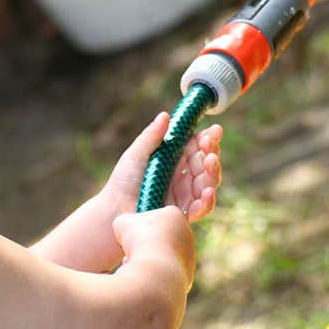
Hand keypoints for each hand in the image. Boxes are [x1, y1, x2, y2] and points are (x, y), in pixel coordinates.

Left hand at [102, 112, 222, 222]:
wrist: (114, 209)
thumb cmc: (123, 181)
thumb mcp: (136, 154)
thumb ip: (151, 136)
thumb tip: (165, 115)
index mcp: (175, 159)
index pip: (198, 146)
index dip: (208, 138)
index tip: (214, 130)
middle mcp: (184, 176)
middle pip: (206, 162)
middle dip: (212, 151)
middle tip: (208, 145)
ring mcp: (186, 194)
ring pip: (208, 182)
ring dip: (213, 171)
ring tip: (211, 161)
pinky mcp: (185, 214)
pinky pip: (203, 208)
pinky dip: (208, 200)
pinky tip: (207, 191)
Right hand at [112, 207, 195, 292]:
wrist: (155, 270)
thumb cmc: (140, 240)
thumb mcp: (123, 223)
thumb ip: (126, 222)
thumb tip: (124, 229)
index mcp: (176, 216)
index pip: (161, 215)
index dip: (145, 222)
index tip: (135, 228)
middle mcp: (187, 235)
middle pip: (162, 236)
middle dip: (146, 242)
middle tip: (133, 246)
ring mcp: (189, 256)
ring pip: (164, 255)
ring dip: (148, 258)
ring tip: (135, 262)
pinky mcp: (187, 275)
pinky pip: (167, 272)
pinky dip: (155, 273)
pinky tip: (143, 274)